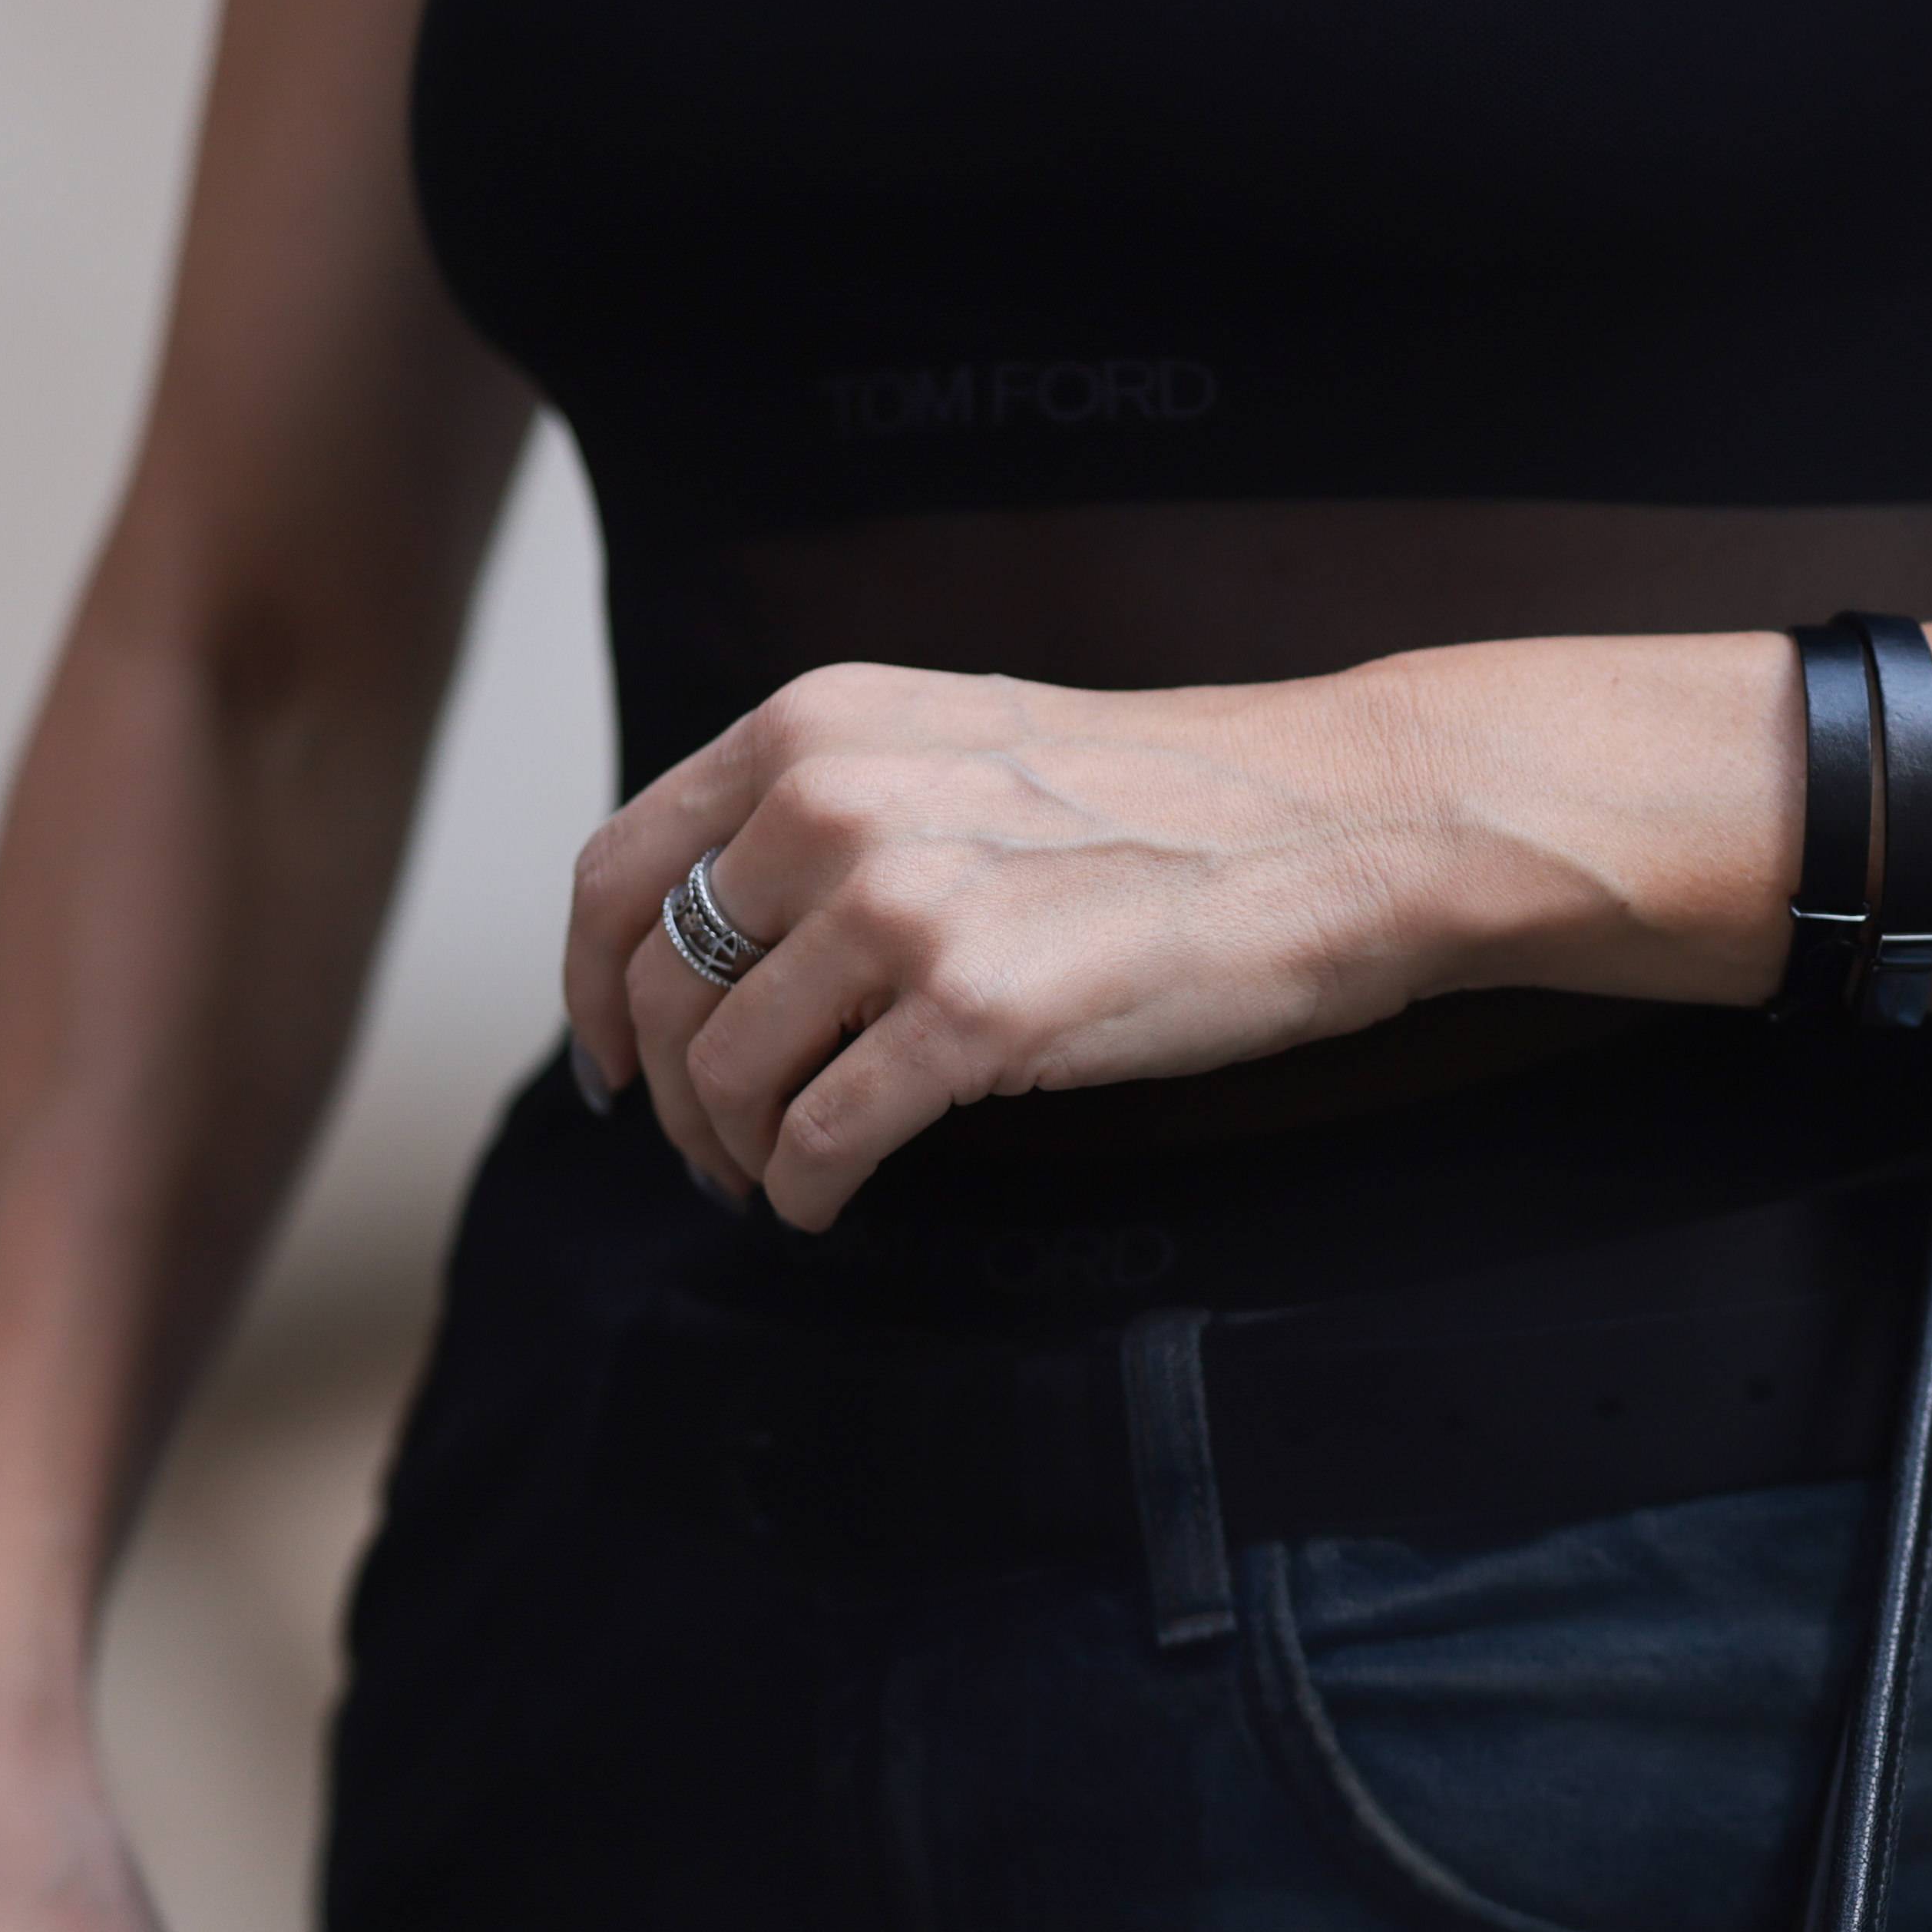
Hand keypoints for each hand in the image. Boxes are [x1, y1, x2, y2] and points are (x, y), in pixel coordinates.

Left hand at [554, 662, 1463, 1227]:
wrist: (1339, 822)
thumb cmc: (1174, 800)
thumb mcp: (963, 744)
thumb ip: (837, 804)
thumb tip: (733, 929)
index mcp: (816, 726)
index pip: (619, 871)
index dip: (591, 988)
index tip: (613, 1057)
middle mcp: (833, 803)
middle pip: (661, 991)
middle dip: (669, 1097)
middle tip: (706, 1152)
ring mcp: (902, 909)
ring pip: (728, 1077)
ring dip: (735, 1156)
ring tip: (775, 1182)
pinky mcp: (975, 1019)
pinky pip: (820, 1142)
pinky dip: (804, 1194)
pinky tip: (829, 1205)